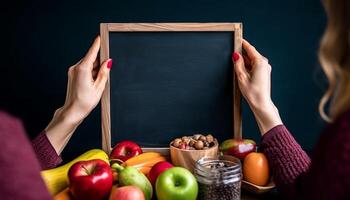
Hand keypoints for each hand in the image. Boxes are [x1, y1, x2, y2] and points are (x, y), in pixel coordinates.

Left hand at [45, 36, 111, 153]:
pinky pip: (84, 69)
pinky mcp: (72, 75)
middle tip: (107, 66)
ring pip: (87, 64)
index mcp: (83, 69)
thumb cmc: (85, 101)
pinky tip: (94, 81)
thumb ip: (104, 72)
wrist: (72, 111)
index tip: (100, 37)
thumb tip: (108, 61)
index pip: (92, 52)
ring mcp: (73, 71)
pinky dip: (90, 72)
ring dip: (95, 68)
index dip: (97, 44)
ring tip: (99, 81)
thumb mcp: (99, 86)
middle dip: (99, 61)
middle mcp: (76, 68)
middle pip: (90, 58)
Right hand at [233, 39, 281, 134]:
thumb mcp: (241, 76)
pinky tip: (243, 75)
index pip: (250, 49)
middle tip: (233, 58)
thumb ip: (238, 64)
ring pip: (252, 61)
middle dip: (242, 56)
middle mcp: (265, 64)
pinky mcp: (264, 74)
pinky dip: (248, 68)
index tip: (238, 39)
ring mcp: (265, 69)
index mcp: (260, 62)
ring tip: (238, 72)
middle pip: (250, 55)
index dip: (243, 43)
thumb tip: (236, 55)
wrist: (261, 103)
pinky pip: (254, 67)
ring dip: (244, 64)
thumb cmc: (253, 92)